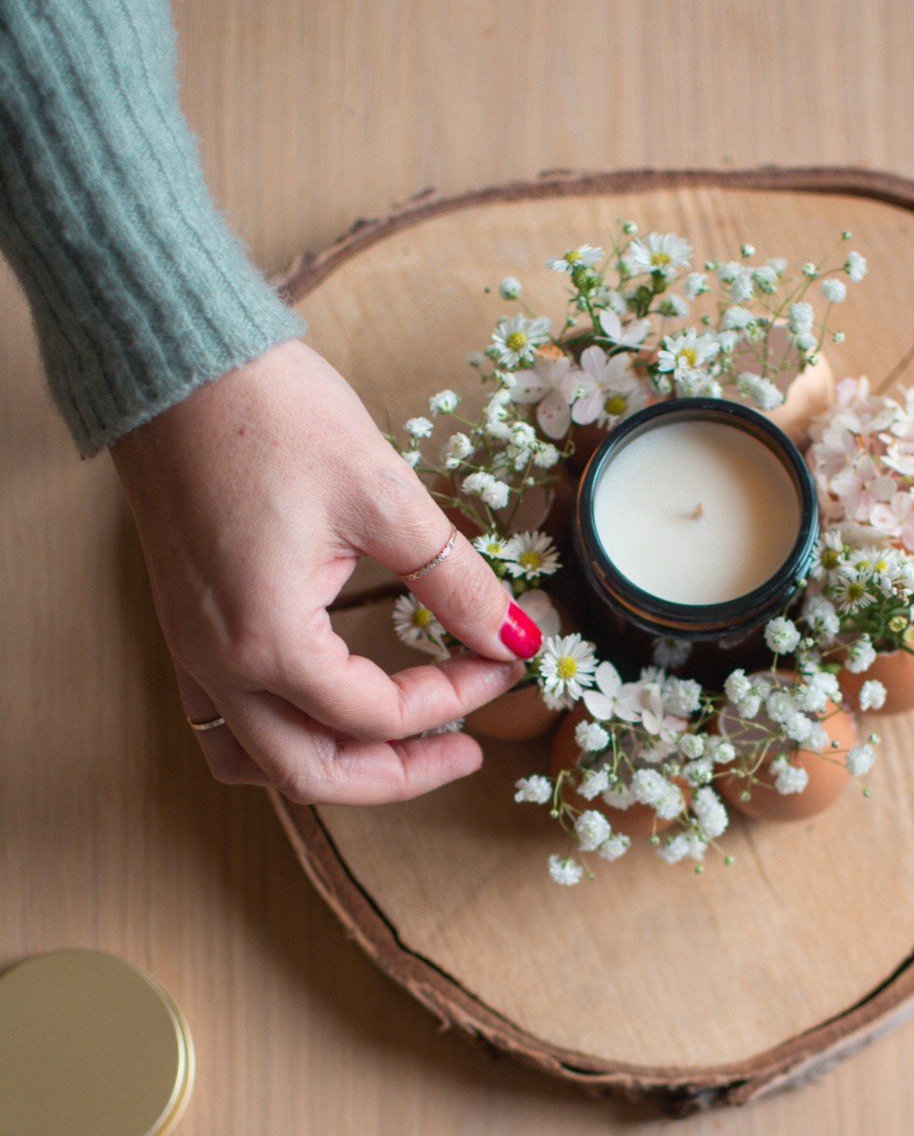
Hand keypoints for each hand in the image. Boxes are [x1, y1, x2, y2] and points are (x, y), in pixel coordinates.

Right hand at [111, 340, 541, 803]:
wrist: (174, 361)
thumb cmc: (271, 415)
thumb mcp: (386, 499)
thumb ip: (455, 582)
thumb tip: (517, 634)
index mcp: (269, 640)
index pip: (378, 716)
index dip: (455, 699)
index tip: (504, 661)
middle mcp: (219, 664)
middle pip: (313, 773)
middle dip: (400, 774)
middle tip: (467, 751)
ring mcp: (192, 650)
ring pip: (260, 762)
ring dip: (335, 767)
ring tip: (401, 745)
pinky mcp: (185, 627)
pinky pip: (226, 723)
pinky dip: (283, 738)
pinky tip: (331, 711)